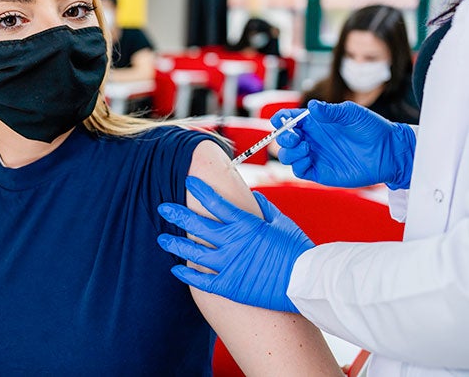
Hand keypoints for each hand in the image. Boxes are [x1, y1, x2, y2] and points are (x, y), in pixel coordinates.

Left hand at [157, 176, 313, 312]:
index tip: (188, 182)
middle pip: (197, 225)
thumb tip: (253, 196)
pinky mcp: (230, 286)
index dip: (200, 190)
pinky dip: (186, 275)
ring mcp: (229, 264)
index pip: (215, 202)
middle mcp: (232, 242)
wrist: (307, 283)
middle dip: (177, 214)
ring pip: (194, 253)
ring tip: (161, 238)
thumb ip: (264, 209)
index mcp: (245, 224)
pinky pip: (202, 280)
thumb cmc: (298, 251)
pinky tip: (175, 269)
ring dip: (175, 244)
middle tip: (163, 207)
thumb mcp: (282, 223)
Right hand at [272, 100, 415, 188]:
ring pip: (287, 156)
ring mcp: (314, 156)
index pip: (289, 120)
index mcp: (315, 122)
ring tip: (306, 147)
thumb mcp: (352, 114)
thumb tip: (312, 106)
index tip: (278, 120)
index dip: (280, 119)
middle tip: (294, 136)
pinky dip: (298, 165)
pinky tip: (308, 158)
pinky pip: (299, 170)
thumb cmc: (373, 128)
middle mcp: (311, 139)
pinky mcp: (320, 172)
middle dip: (283, 137)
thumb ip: (331, 111)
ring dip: (289, 152)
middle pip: (284, 139)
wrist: (389, 151)